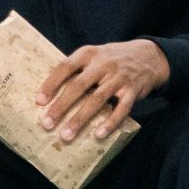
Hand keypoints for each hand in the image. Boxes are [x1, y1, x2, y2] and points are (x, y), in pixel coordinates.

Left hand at [36, 39, 170, 141]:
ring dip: (80, 119)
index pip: (65, 67)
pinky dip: (110, 123)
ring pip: (97, 99)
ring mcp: (118, 77)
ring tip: (66, 135)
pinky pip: (121, 109)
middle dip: (61, 106)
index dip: (51, 84)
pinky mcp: (133, 90)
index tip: (39, 101)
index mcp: (88, 54)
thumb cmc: (112, 59)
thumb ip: (76, 69)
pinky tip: (98, 135)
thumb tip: (49, 90)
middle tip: (47, 123)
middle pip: (78, 86)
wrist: (149, 55)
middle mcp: (102, 64)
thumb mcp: (93, 55)